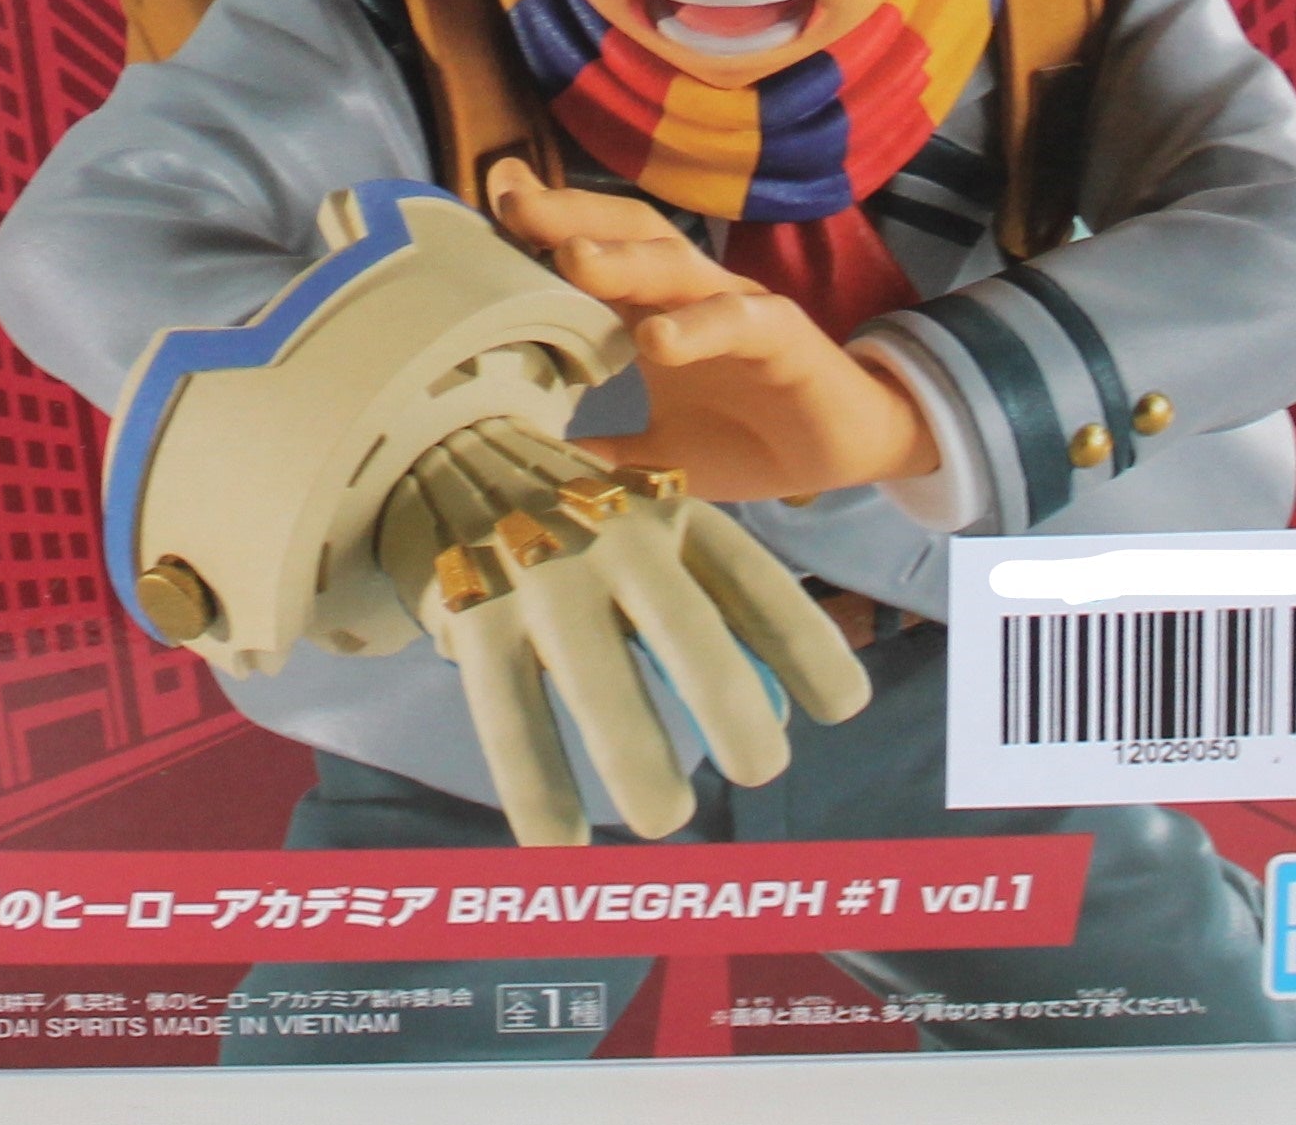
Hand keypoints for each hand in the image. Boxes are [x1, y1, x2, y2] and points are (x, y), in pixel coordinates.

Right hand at [379, 416, 869, 844]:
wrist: (449, 452)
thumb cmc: (582, 524)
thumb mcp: (650, 537)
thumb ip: (705, 612)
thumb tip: (774, 713)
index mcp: (671, 513)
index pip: (752, 580)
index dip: (804, 641)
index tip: (846, 706)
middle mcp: (614, 539)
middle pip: (685, 627)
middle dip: (730, 701)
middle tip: (761, 767)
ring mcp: (544, 577)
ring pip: (598, 678)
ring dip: (637, 756)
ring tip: (667, 817)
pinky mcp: (476, 614)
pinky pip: (509, 712)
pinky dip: (536, 784)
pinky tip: (560, 844)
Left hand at [486, 160, 938, 503]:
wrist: (843, 451)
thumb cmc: (746, 436)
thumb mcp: (657, 451)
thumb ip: (602, 446)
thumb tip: (533, 454)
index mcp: (652, 310)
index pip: (594, 246)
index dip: (546, 222)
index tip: (493, 193)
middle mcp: (688, 294)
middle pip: (627, 233)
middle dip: (570, 216)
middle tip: (515, 207)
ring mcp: (736, 307)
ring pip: (677, 264)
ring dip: (624, 259)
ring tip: (573, 260)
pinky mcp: (784, 335)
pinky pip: (740, 319)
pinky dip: (699, 326)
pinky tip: (661, 340)